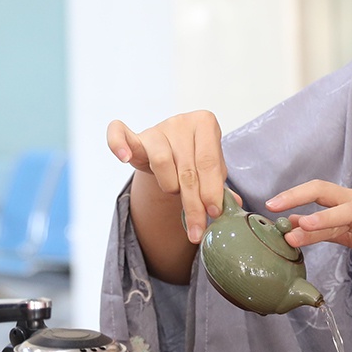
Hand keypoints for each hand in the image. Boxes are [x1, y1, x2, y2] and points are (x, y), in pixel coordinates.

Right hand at [107, 111, 226, 243]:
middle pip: (187, 169)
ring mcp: (156, 129)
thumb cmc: (196, 159)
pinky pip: (119, 134)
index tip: (213, 213)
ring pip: (161, 162)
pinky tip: (124, 158)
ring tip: (174, 192)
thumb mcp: (212, 170)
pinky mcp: (136, 138)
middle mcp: (181, 122)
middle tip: (196, 230)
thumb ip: (220, 186)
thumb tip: (234, 204)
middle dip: (193, 204)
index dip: (211, 191)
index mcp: (206, 123)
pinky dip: (118, 144)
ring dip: (169, 185)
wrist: (174, 149)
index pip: (208, 162)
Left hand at [266, 181, 351, 278]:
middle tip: (273, 205)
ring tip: (304, 226)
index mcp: (349, 204)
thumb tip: (292, 225)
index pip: (316, 192)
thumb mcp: (350, 235)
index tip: (269, 205)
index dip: (292, 196)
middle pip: (327, 192)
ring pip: (350, 211)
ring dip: (326, 218)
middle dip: (299, 196)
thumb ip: (323, 230)